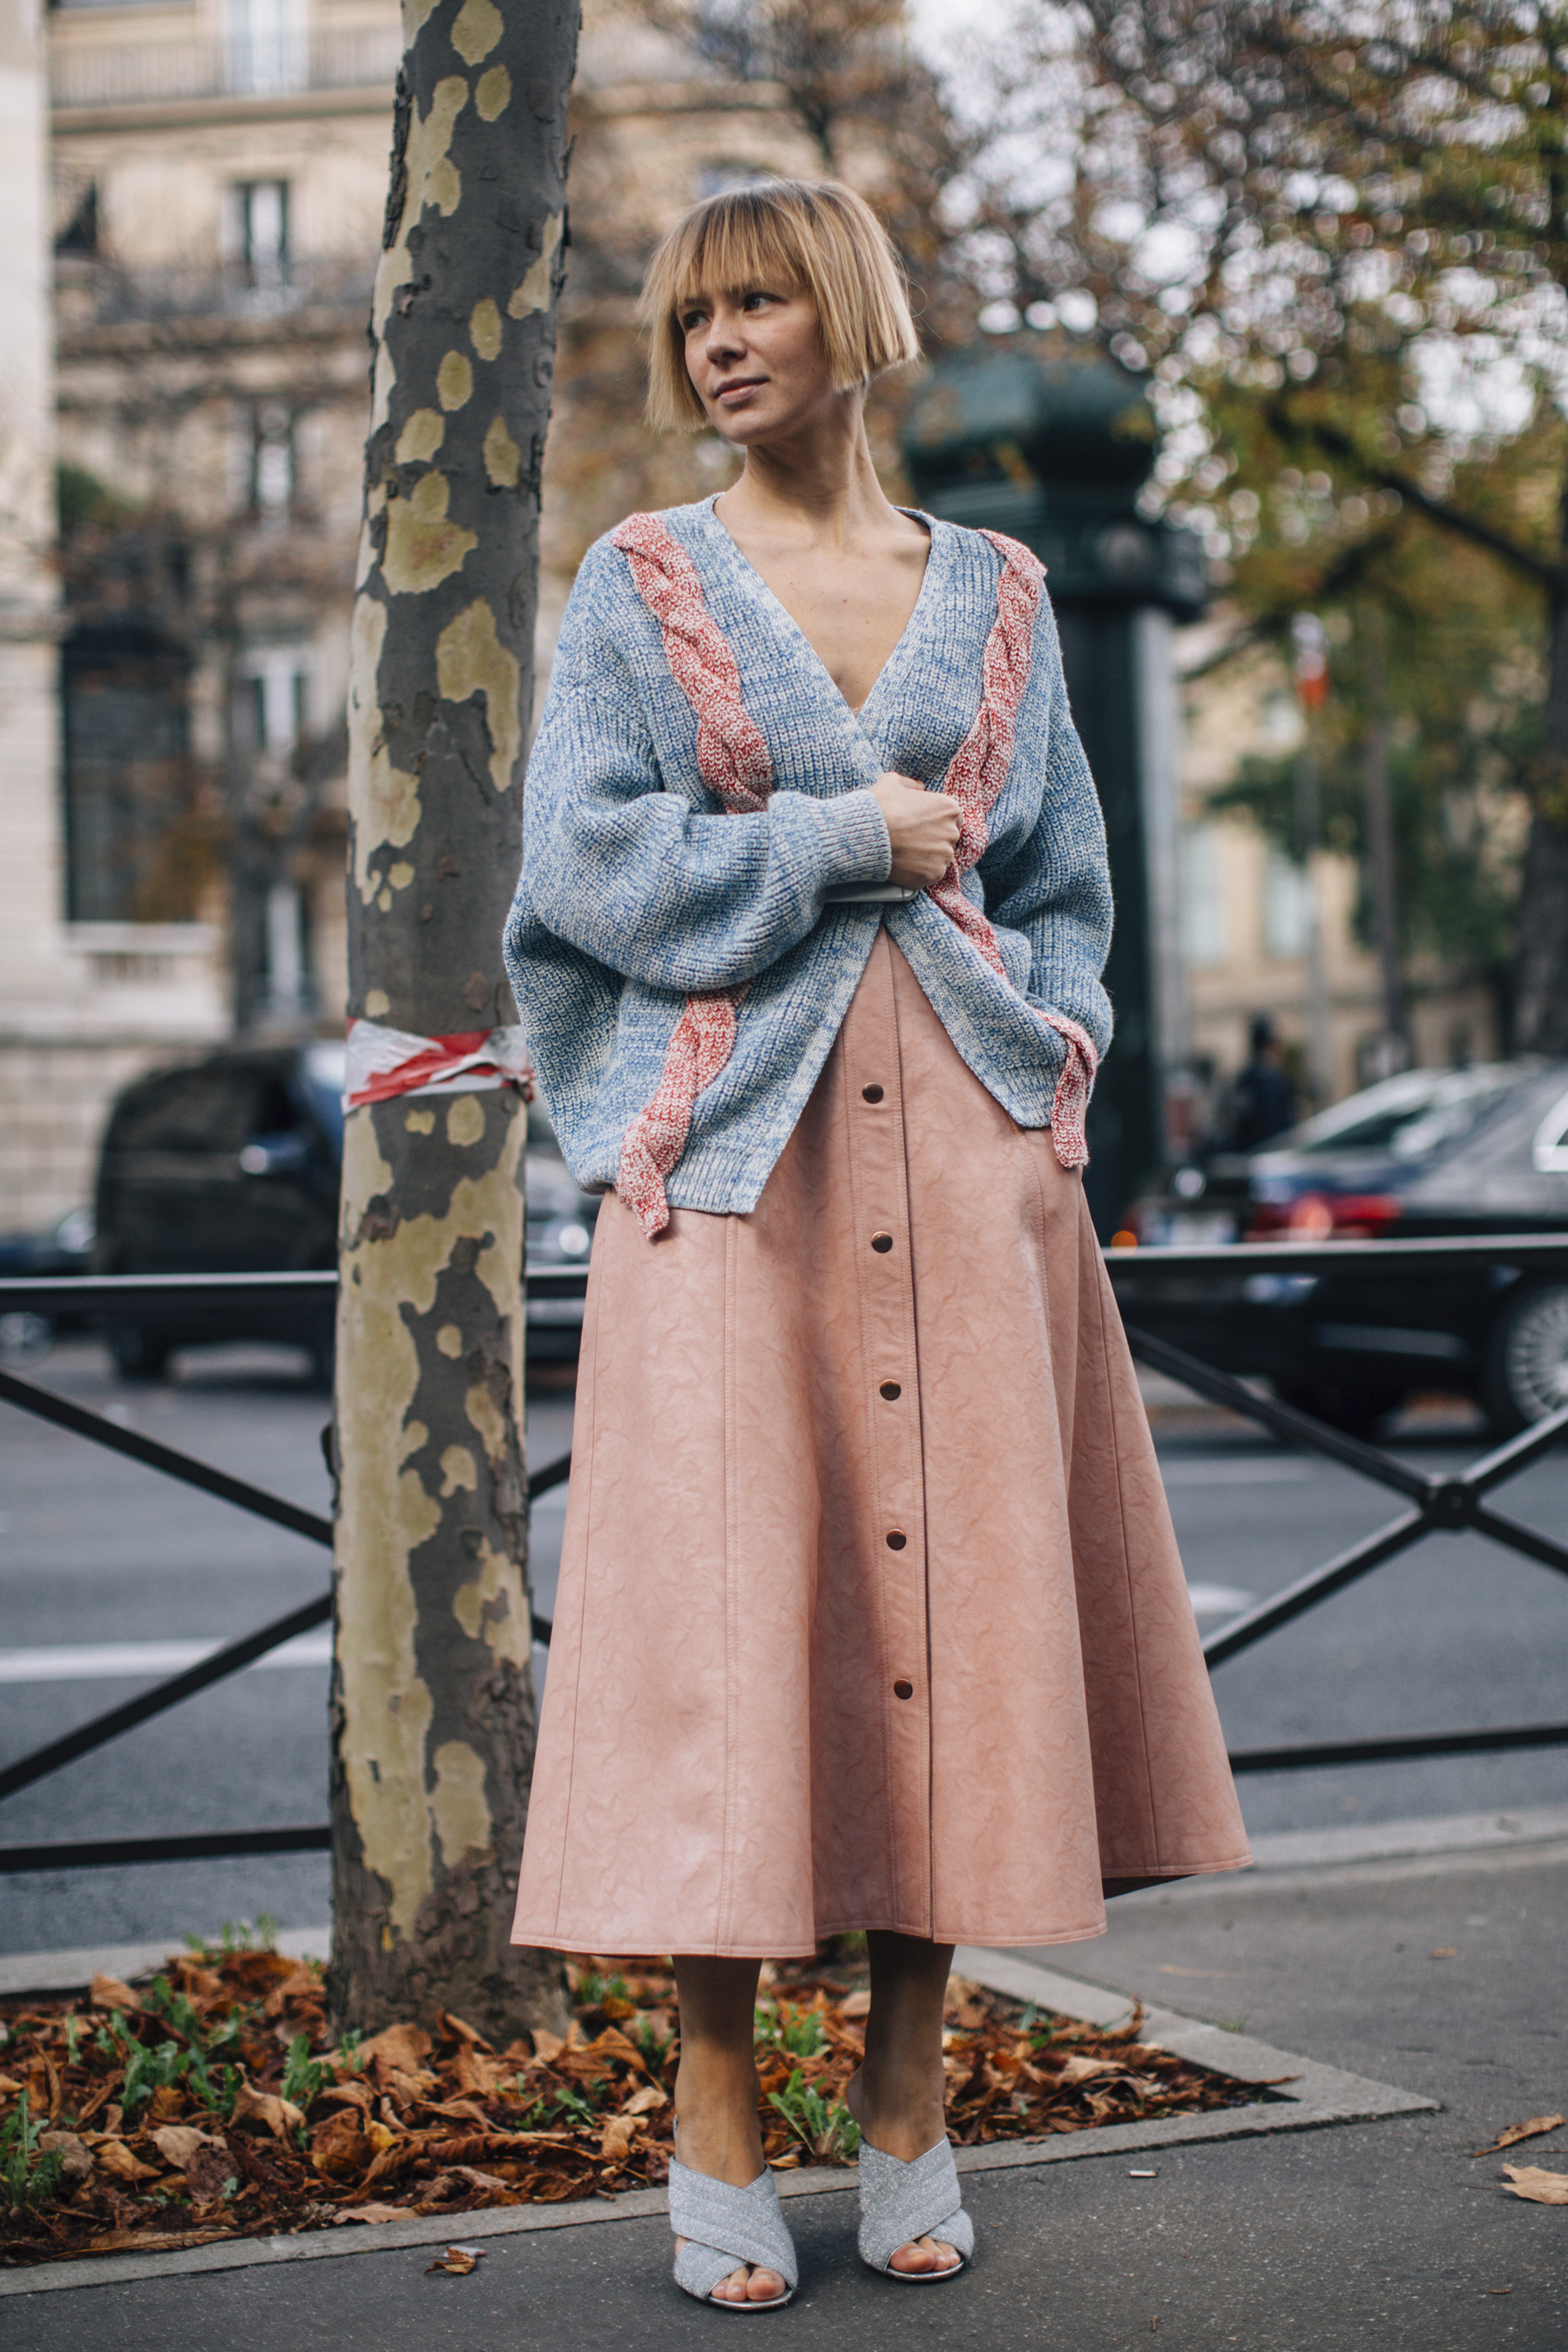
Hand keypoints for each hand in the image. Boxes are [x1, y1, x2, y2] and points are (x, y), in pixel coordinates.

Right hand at [871, 772, 960, 891]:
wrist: (865, 835)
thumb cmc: (880, 806)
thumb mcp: (892, 782)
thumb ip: (911, 784)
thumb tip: (919, 787)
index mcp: (948, 808)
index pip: (952, 818)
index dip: (935, 822)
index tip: (921, 826)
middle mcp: (952, 832)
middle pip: (947, 839)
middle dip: (932, 840)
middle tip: (910, 840)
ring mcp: (944, 856)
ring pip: (939, 858)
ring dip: (926, 857)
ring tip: (904, 854)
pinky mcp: (933, 874)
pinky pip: (929, 874)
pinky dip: (918, 872)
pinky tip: (903, 865)